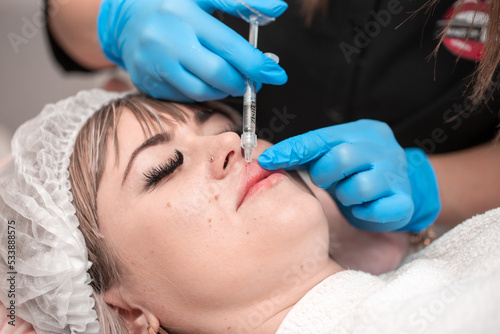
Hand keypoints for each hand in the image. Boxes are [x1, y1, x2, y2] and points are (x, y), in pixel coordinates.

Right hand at [97, 0, 287, 101]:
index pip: (229, 46)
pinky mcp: (148, 84)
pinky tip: (207, 81)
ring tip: (231, 79)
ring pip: (202, 91)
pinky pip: (186, 97)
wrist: (125, 19)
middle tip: (253, 80)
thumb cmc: (172, 4)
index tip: (277, 74)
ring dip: (225, 90)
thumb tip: (278, 7)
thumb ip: (241, 2)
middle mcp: (167, 42)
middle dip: (242, 82)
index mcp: (184, 15)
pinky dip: (204, 93)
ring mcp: (155, 66)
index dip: (257, 64)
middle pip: (217, 74)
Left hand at [258, 120, 440, 231]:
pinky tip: (364, 207)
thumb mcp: (331, 156)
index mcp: (362, 132)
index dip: (291, 151)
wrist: (399, 189)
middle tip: (326, 181)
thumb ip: (305, 154)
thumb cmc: (355, 171)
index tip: (265, 161)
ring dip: (345, 196)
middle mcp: (382, 148)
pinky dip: (364, 212)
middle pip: (341, 157)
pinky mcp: (403, 202)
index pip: (320, 138)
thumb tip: (267, 158)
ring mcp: (397, 174)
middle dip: (325, 174)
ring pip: (359, 186)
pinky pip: (376, 210)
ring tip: (348, 195)